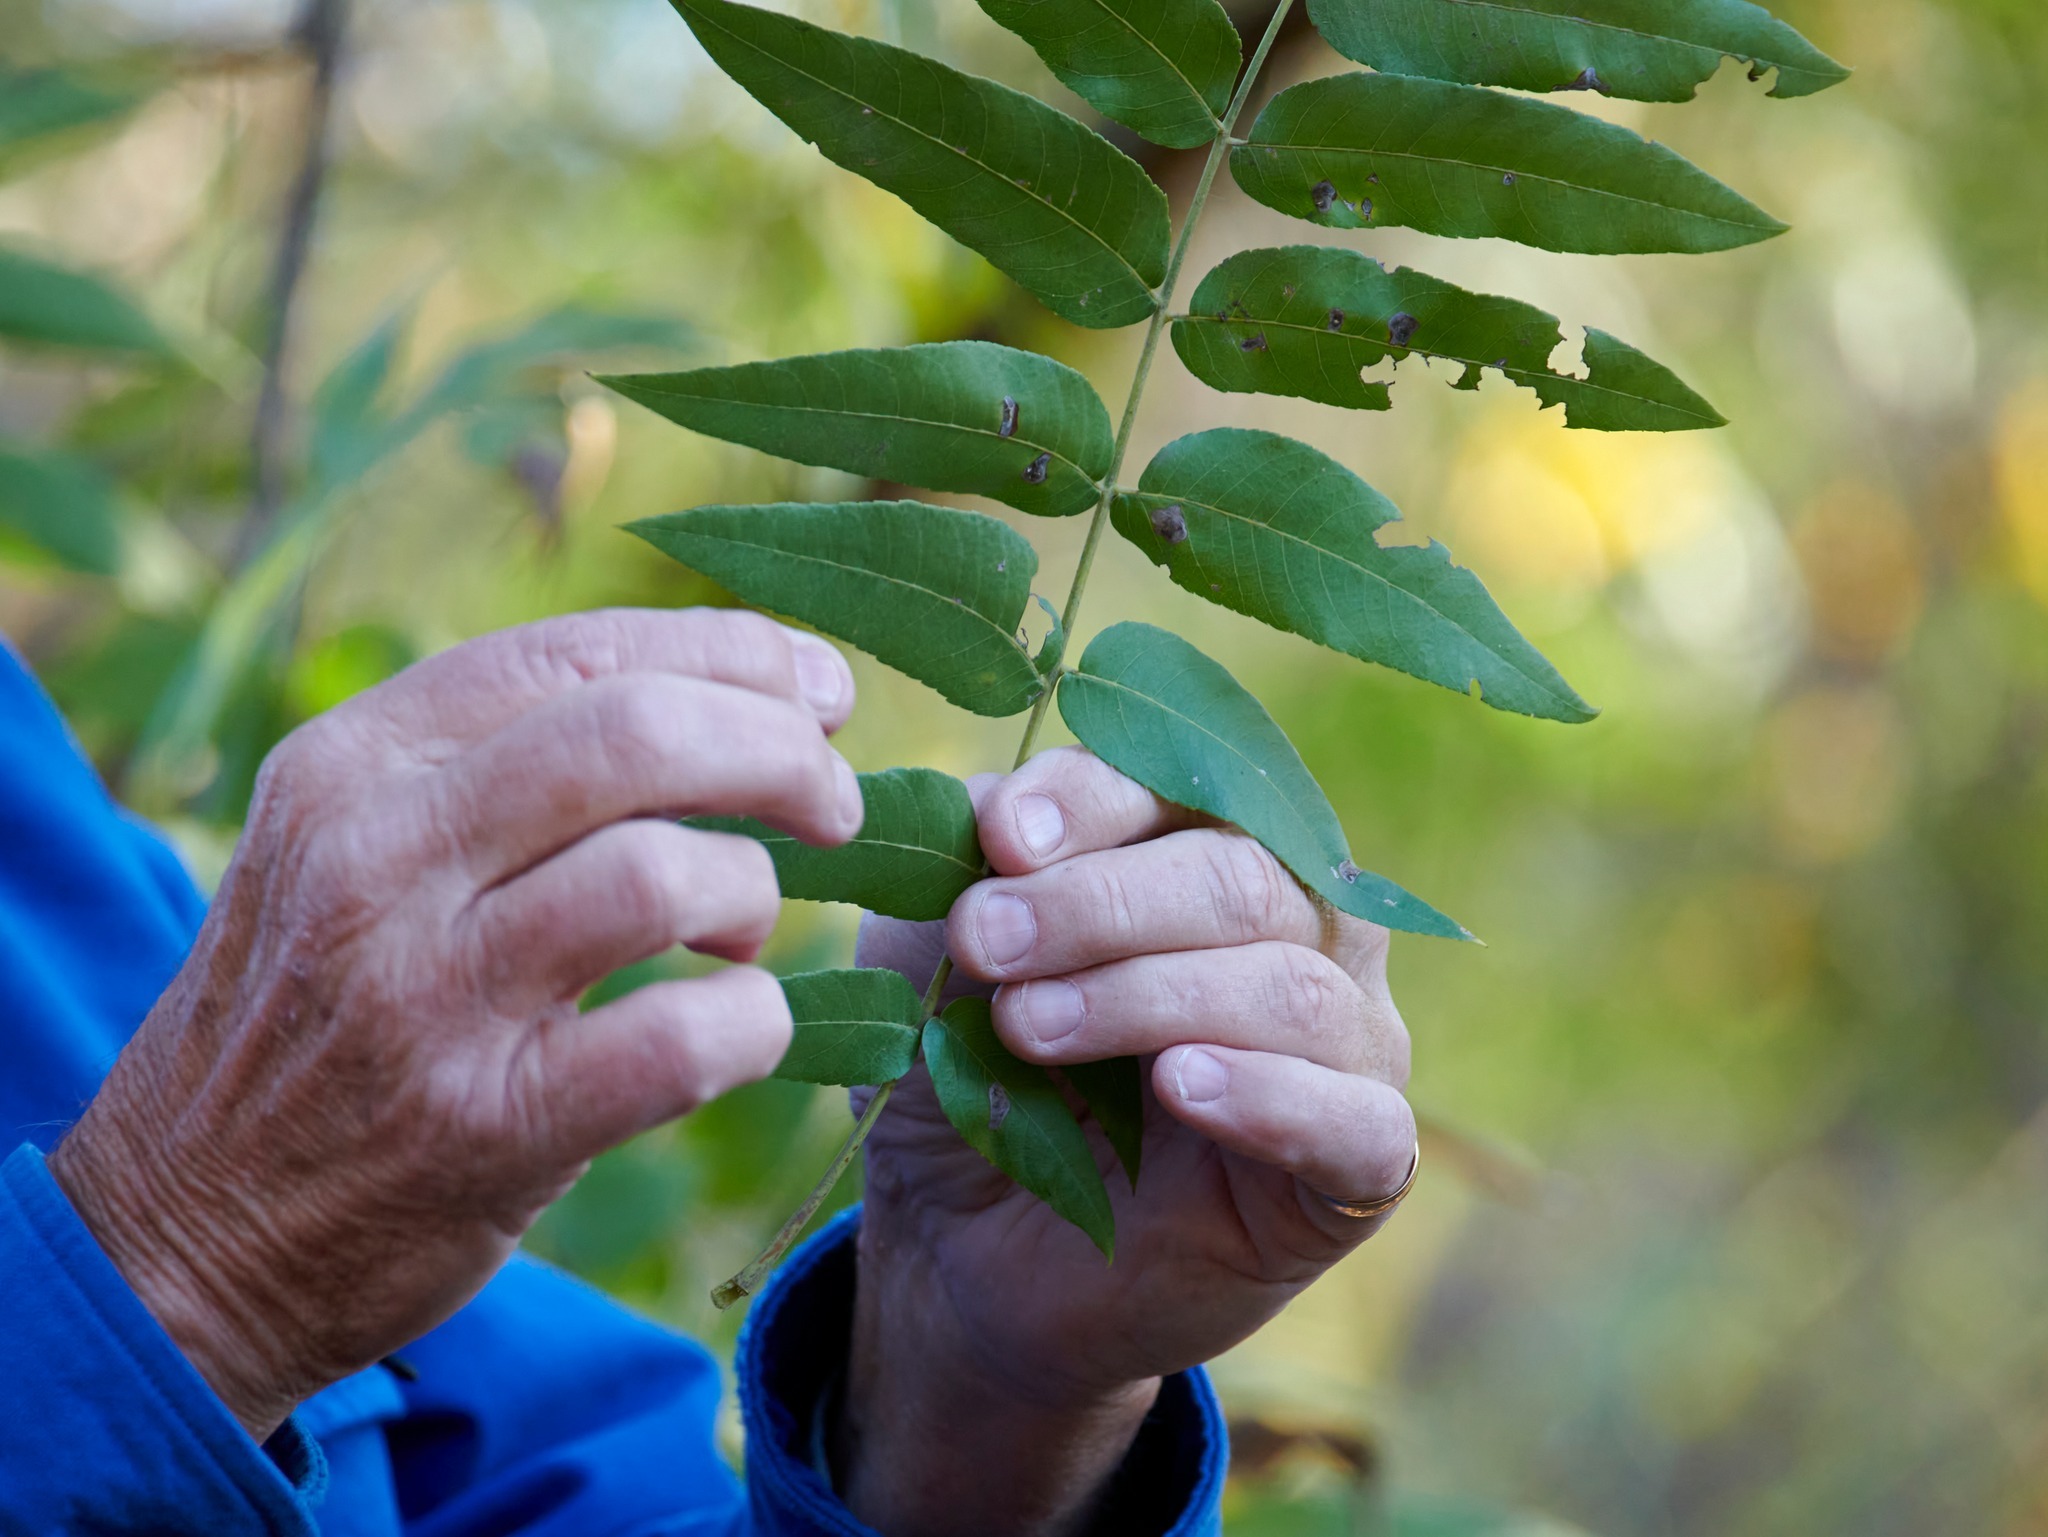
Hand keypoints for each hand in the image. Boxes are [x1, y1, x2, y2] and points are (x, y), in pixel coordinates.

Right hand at [50, 609, 860, 1440]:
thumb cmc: (315, 1015)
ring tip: (743, 930)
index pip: (577, 651)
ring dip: (756, 890)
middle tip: (834, 801)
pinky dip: (754, 1025)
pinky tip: (744, 1026)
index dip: (732, 653)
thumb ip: (501, 766)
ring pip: (666, 875)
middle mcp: (376, 860)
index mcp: (351, 764)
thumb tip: (728, 693)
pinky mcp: (484, 1128)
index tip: (822, 686)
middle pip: (638, 736)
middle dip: (780, 749)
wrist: (186, 1234)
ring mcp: (424, 997)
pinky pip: (681, 1042)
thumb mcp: (353, 851)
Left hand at [844, 748, 1414, 1536]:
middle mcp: (1304, 929)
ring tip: (1032, 1028)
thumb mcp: (937, 958)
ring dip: (1149, 996)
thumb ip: (971, 869)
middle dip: (1099, 904)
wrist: (968, 1251)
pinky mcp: (1361, 1166)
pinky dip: (1270, 1096)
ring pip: (1292, 989)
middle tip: (984, 942)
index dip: (1095, 800)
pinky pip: (1358, 1121)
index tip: (999, 838)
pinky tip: (1181, 1086)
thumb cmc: (971, 1072)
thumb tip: (1004, 801)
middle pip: (1242, 878)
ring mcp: (1345, 1046)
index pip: (1185, 787)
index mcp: (1211, 849)